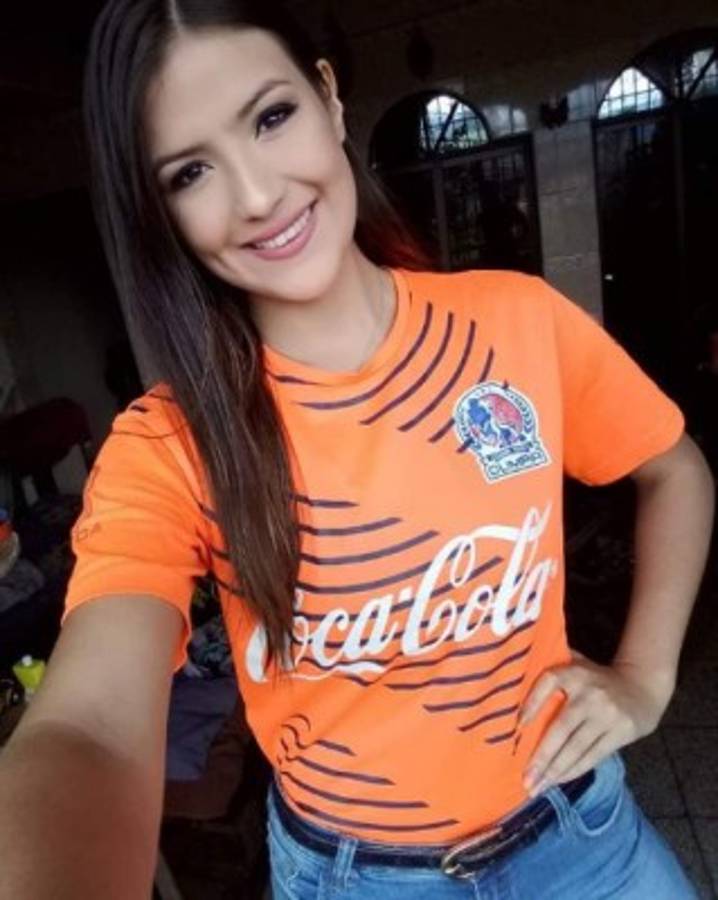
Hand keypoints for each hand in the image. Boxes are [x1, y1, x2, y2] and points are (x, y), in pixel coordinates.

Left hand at [520, 651, 673, 795]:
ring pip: (576, 748)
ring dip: (555, 770)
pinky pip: (593, 756)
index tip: (517, 727)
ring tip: (538, 786)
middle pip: (560, 728)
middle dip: (541, 757)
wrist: (642, 687)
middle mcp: (590, 693)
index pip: (547, 683)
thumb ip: (551, 666)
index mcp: (574, 672)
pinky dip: (574, 770)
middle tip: (525, 778)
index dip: (531, 704)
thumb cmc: (596, 680)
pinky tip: (559, 780)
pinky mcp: (621, 732)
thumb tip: (514, 683)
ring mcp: (607, 714)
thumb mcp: (576, 665)